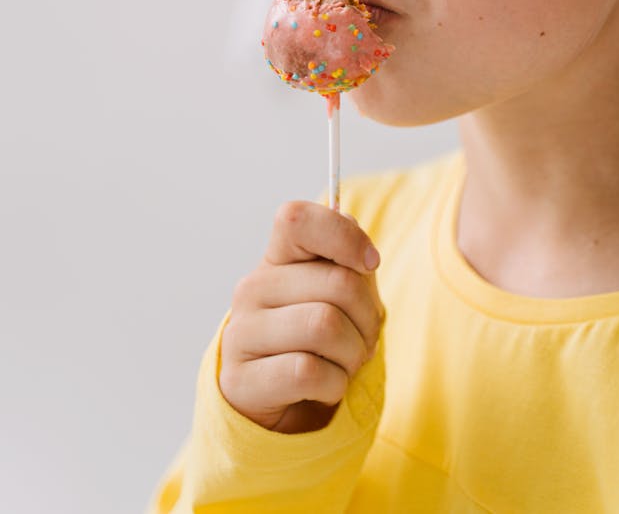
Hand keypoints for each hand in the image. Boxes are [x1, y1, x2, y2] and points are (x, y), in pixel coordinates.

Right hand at [219, 201, 384, 433]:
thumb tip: (363, 254)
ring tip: (346, 362)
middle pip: (338, 283)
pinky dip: (334, 384)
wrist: (282, 407)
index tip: (369, 263)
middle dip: (369, 316)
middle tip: (365, 336)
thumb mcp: (338, 297)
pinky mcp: (240, 380)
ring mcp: (240, 333)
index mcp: (277, 258)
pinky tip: (325, 387)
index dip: (343, 236)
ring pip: (325, 326)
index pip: (297, 219)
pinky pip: (309, 372)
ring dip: (354, 353)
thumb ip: (349, 265)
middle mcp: (252, 288)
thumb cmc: (319, 340)